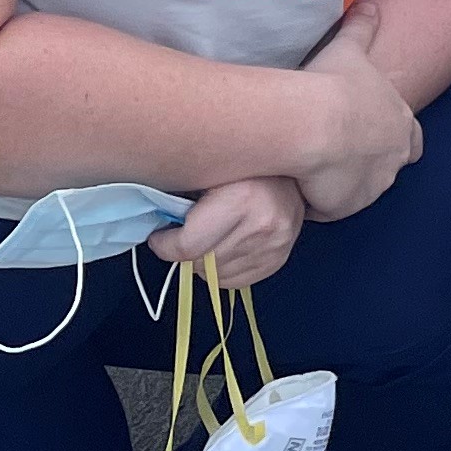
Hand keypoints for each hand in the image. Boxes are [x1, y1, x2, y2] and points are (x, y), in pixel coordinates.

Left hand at [151, 174, 305, 287]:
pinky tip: (225, 248)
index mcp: (242, 200)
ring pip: (216, 276)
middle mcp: (261, 226)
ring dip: (204, 263)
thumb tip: (157, 225)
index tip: (160, 236)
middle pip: (200, 262)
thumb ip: (184, 200)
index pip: (186, 246)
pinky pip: (235, 282)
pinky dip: (222, 271)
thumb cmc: (245, 168)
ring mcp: (273, 246)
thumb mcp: (213, 173)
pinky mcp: (278, 260)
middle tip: (184, 236)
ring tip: (208, 239)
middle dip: (185, 253)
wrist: (293, 170)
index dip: (164, 244)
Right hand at [289, 42, 422, 220]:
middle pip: (385, 168)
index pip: (412, 139)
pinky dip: (315, 199)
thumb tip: (370, 4)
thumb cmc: (336, 83)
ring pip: (355, 190)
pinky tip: (295, 181)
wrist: (314, 124)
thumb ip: (363, 29)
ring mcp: (371, 188)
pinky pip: (327, 208)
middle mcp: (394, 160)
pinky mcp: (344, 208)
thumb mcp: (352, 49)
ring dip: (338, 182)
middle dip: (365, 164)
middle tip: (335, 153)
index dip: (395, 138)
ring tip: (309, 166)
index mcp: (402, 125)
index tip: (370, 135)